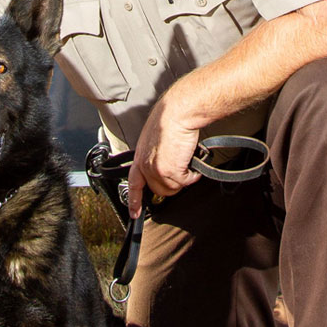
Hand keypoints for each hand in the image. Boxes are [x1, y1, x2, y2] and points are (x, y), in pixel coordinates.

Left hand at [126, 96, 202, 218]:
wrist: (178, 113)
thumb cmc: (170, 120)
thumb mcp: (154, 140)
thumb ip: (155, 156)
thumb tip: (165, 165)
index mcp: (140, 157)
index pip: (134, 184)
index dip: (134, 201)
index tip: (135, 213)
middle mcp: (146, 165)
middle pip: (159, 190)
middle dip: (173, 184)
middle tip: (181, 171)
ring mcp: (156, 170)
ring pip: (173, 188)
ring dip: (183, 178)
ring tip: (187, 162)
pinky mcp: (170, 171)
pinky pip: (185, 183)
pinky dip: (192, 175)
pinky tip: (192, 163)